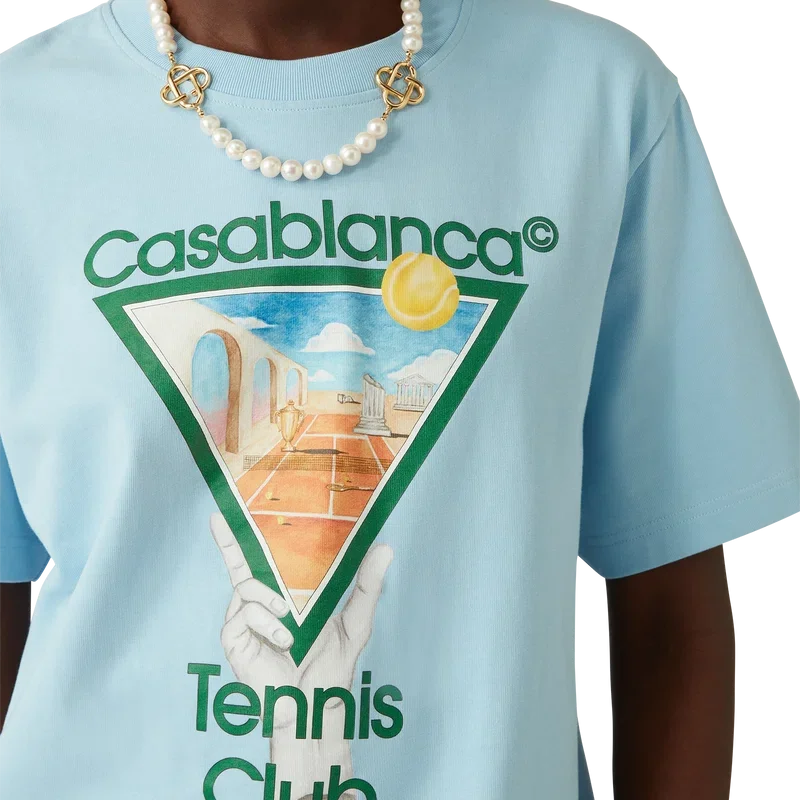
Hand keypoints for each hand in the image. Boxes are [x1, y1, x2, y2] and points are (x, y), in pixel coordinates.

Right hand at [209, 513, 392, 797]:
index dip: (253, 530)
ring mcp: (246, 620)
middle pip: (240, 562)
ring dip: (269, 597)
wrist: (316, 707)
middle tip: (219, 517)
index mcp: (287, 590)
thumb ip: (368, 584)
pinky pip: (241, 615)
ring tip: (288, 618)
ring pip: (246, 586)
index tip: (242, 503)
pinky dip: (265, 622)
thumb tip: (385, 546)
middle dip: (229, 539)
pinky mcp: (235, 640)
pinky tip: (282, 639)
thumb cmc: (334, 665)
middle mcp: (262, 600)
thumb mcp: (357, 619)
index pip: (268, 555)